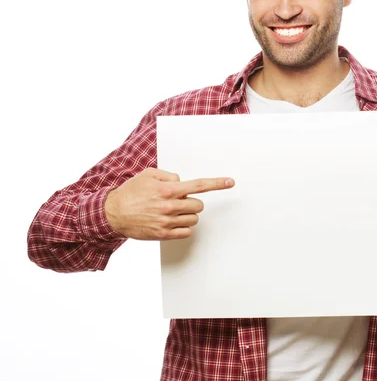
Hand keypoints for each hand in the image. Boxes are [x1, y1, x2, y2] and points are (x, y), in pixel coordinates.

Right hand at [104, 167, 234, 239]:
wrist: (113, 213)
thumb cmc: (131, 192)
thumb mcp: (148, 175)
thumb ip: (169, 176)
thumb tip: (181, 182)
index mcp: (168, 189)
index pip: (199, 185)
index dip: (217, 183)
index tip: (230, 182)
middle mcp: (170, 206)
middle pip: (198, 205)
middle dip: (192, 202)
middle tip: (178, 201)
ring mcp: (167, 221)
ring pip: (194, 219)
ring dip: (187, 215)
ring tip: (171, 212)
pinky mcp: (163, 234)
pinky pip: (186, 232)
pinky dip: (183, 227)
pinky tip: (172, 222)